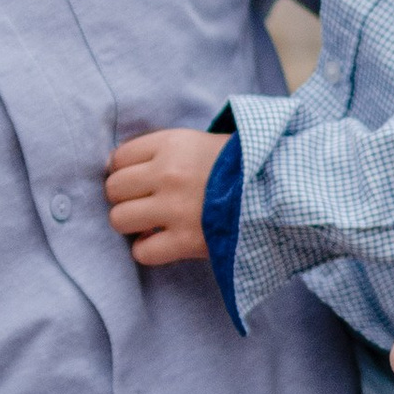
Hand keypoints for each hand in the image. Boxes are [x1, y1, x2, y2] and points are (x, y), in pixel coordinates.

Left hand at [106, 126, 226, 268]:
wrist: (279, 190)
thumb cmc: (237, 165)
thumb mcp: (199, 142)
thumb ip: (162, 151)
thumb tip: (117, 168)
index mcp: (172, 145)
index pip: (118, 158)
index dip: (124, 171)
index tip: (138, 180)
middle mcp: (168, 174)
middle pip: (114, 189)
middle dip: (125, 198)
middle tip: (144, 203)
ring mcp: (175, 209)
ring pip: (120, 220)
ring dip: (131, 225)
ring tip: (150, 223)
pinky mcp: (186, 241)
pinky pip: (142, 252)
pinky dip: (147, 250)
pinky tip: (161, 242)